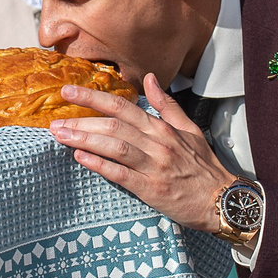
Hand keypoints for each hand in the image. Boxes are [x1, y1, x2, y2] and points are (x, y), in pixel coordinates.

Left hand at [48, 74, 236, 230]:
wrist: (222, 199)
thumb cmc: (204, 167)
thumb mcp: (189, 129)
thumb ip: (166, 104)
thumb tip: (150, 78)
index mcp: (162, 128)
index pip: (122, 106)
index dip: (93, 97)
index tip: (69, 92)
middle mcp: (157, 143)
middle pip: (113, 125)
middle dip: (81, 119)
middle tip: (54, 119)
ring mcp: (154, 166)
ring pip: (114, 146)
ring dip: (85, 139)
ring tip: (60, 135)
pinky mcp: (152, 189)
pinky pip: (121, 174)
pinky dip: (100, 165)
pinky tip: (81, 158)